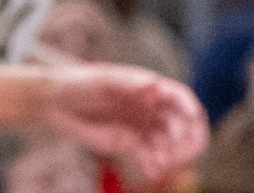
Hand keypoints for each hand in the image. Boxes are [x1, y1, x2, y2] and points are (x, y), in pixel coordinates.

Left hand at [39, 63, 207, 185]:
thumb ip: (129, 84)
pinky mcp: (130, 144)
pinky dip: (154, 165)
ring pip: (167, 144)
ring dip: (171, 156)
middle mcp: (152, 108)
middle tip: (182, 153)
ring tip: (163, 168)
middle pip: (181, 124)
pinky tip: (152, 173)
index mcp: (151, 88)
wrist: (59, 102)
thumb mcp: (104, 80)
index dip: (190, 109)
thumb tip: (154, 87)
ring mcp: (142, 127)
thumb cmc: (82, 83)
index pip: (180, 98)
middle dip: (186, 139)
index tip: (193, 120)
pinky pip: (149, 156)